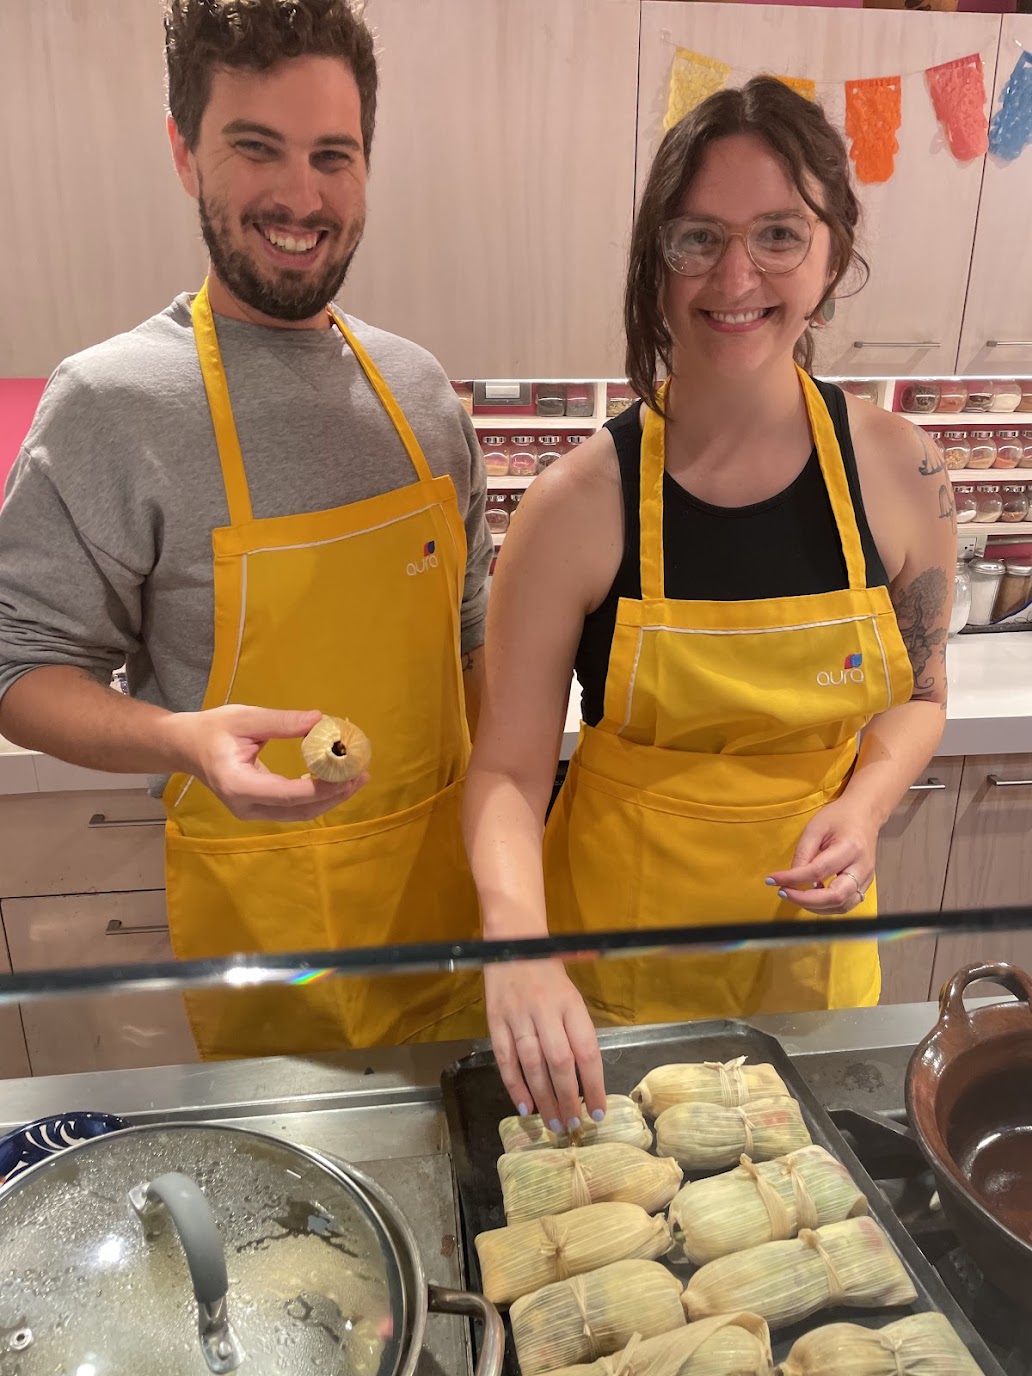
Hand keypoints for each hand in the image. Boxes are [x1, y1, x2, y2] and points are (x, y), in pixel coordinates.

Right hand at [166, 705, 367, 821]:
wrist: (186, 747)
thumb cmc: (212, 729)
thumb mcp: (245, 718)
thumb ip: (282, 722)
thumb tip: (320, 719)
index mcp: (239, 785)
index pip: (287, 793)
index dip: (321, 787)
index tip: (348, 773)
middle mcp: (246, 806)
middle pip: (299, 810)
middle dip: (333, 795)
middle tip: (361, 774)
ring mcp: (252, 811)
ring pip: (299, 813)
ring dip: (329, 798)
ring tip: (356, 778)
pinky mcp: (258, 809)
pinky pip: (292, 808)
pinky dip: (316, 796)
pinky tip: (335, 781)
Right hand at [485, 959, 605, 1132]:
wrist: (513, 941)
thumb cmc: (548, 972)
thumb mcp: (571, 996)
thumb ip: (575, 1031)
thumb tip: (583, 1078)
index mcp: (570, 1004)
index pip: (586, 1050)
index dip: (593, 1084)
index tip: (598, 1111)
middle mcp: (545, 1010)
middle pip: (559, 1062)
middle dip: (567, 1099)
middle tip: (572, 1126)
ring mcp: (518, 1016)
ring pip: (532, 1064)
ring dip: (543, 1098)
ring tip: (553, 1124)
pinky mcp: (495, 1020)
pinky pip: (505, 1058)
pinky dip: (514, 1085)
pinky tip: (524, 1106)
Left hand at [766, 797, 877, 914]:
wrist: (865, 814)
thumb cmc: (840, 817)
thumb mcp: (815, 827)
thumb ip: (803, 853)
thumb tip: (791, 878)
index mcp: (850, 848)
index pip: (818, 871)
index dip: (793, 879)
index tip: (772, 880)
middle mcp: (862, 868)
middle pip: (836, 897)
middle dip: (806, 901)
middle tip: (783, 892)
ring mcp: (866, 879)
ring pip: (842, 906)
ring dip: (815, 907)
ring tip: (795, 895)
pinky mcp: (865, 885)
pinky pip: (846, 904)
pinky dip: (827, 906)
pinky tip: (813, 895)